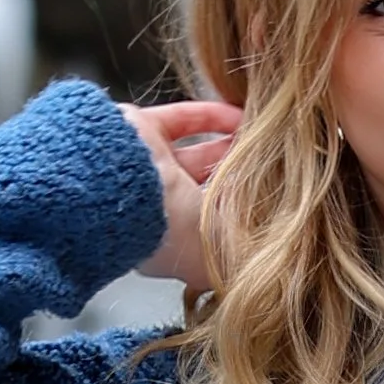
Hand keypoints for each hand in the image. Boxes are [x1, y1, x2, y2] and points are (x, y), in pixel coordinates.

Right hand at [120, 99, 241, 289]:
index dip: (229, 221)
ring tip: (259, 143)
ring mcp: (145, 166)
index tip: (260, 209)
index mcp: (163, 241)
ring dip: (225, 148)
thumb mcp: (210, 257)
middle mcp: (152, 204)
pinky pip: (183, 119)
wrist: (120, 188)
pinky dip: (213, 117)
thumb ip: (233, 258)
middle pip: (199, 191)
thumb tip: (256, 266)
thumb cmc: (162, 229)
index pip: (202, 231)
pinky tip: (240, 117)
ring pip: (192, 154)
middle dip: (230, 182)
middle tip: (264, 172)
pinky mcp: (141, 129)